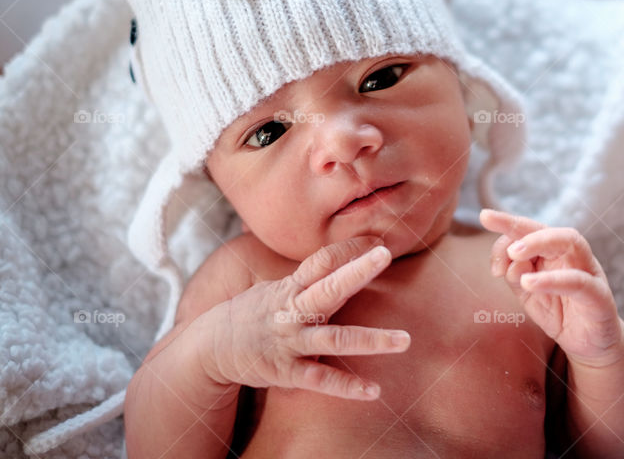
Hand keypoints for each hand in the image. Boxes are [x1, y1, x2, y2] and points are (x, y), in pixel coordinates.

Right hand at [198, 236, 409, 399]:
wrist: (210, 347)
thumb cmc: (253, 313)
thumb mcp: (277, 288)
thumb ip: (308, 278)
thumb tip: (340, 257)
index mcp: (291, 288)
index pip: (322, 262)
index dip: (348, 248)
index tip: (379, 240)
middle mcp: (293, 312)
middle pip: (329, 288)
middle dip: (358, 272)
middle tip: (386, 255)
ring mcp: (291, 343)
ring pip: (335, 339)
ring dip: (371, 340)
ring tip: (404, 340)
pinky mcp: (287, 373)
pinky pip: (321, 381)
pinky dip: (347, 386)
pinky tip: (373, 391)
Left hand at [479, 209, 623, 367]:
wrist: (590, 345)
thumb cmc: (558, 312)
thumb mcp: (528, 293)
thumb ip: (515, 274)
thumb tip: (507, 261)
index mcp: (554, 252)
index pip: (530, 230)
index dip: (507, 223)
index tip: (484, 217)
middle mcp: (573, 256)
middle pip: (551, 229)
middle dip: (522, 227)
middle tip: (501, 241)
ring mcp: (589, 273)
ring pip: (572, 244)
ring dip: (540, 243)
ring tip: (514, 255)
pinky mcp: (599, 297)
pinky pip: (579, 282)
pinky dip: (553, 280)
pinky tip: (529, 282)